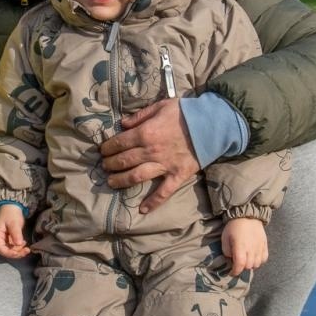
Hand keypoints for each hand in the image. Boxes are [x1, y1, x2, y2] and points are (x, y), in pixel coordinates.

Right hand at [0, 204, 30, 258]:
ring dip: (18, 251)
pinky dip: (18, 247)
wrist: (11, 206)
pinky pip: (12, 246)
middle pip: (4, 251)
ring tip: (26, 247)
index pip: (0, 248)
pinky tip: (24, 243)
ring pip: (9, 250)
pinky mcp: (8, 238)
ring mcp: (3, 239)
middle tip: (26, 251)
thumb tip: (19, 244)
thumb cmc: (11, 213)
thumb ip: (16, 234)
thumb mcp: (14, 223)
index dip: (9, 253)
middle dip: (15, 253)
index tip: (19, 252)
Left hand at [100, 98, 197, 212]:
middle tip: (104, 166)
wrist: (213, 124)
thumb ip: (140, 115)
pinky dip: (153, 202)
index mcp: (146, 133)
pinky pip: (164, 192)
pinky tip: (143, 209)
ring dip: (121, 181)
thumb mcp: (161, 105)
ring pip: (136, 177)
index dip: (108, 147)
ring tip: (111, 182)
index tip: (102, 150)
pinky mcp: (177, 175)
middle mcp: (151, 151)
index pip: (119, 143)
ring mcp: (164, 165)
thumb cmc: (186, 112)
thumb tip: (122, 123)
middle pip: (124, 161)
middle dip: (110, 164)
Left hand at [222, 217, 267, 275]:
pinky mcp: (265, 244)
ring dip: (251, 265)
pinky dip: (259, 260)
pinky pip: (264, 258)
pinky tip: (254, 257)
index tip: (232, 272)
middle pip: (248, 266)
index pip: (240, 266)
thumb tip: (231, 259)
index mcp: (240, 248)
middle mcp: (251, 249)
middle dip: (242, 267)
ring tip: (246, 260)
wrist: (247, 215)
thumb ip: (227, 251)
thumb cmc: (233, 226)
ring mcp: (260, 247)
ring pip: (257, 264)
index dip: (235, 272)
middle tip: (238, 264)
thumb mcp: (225, 239)